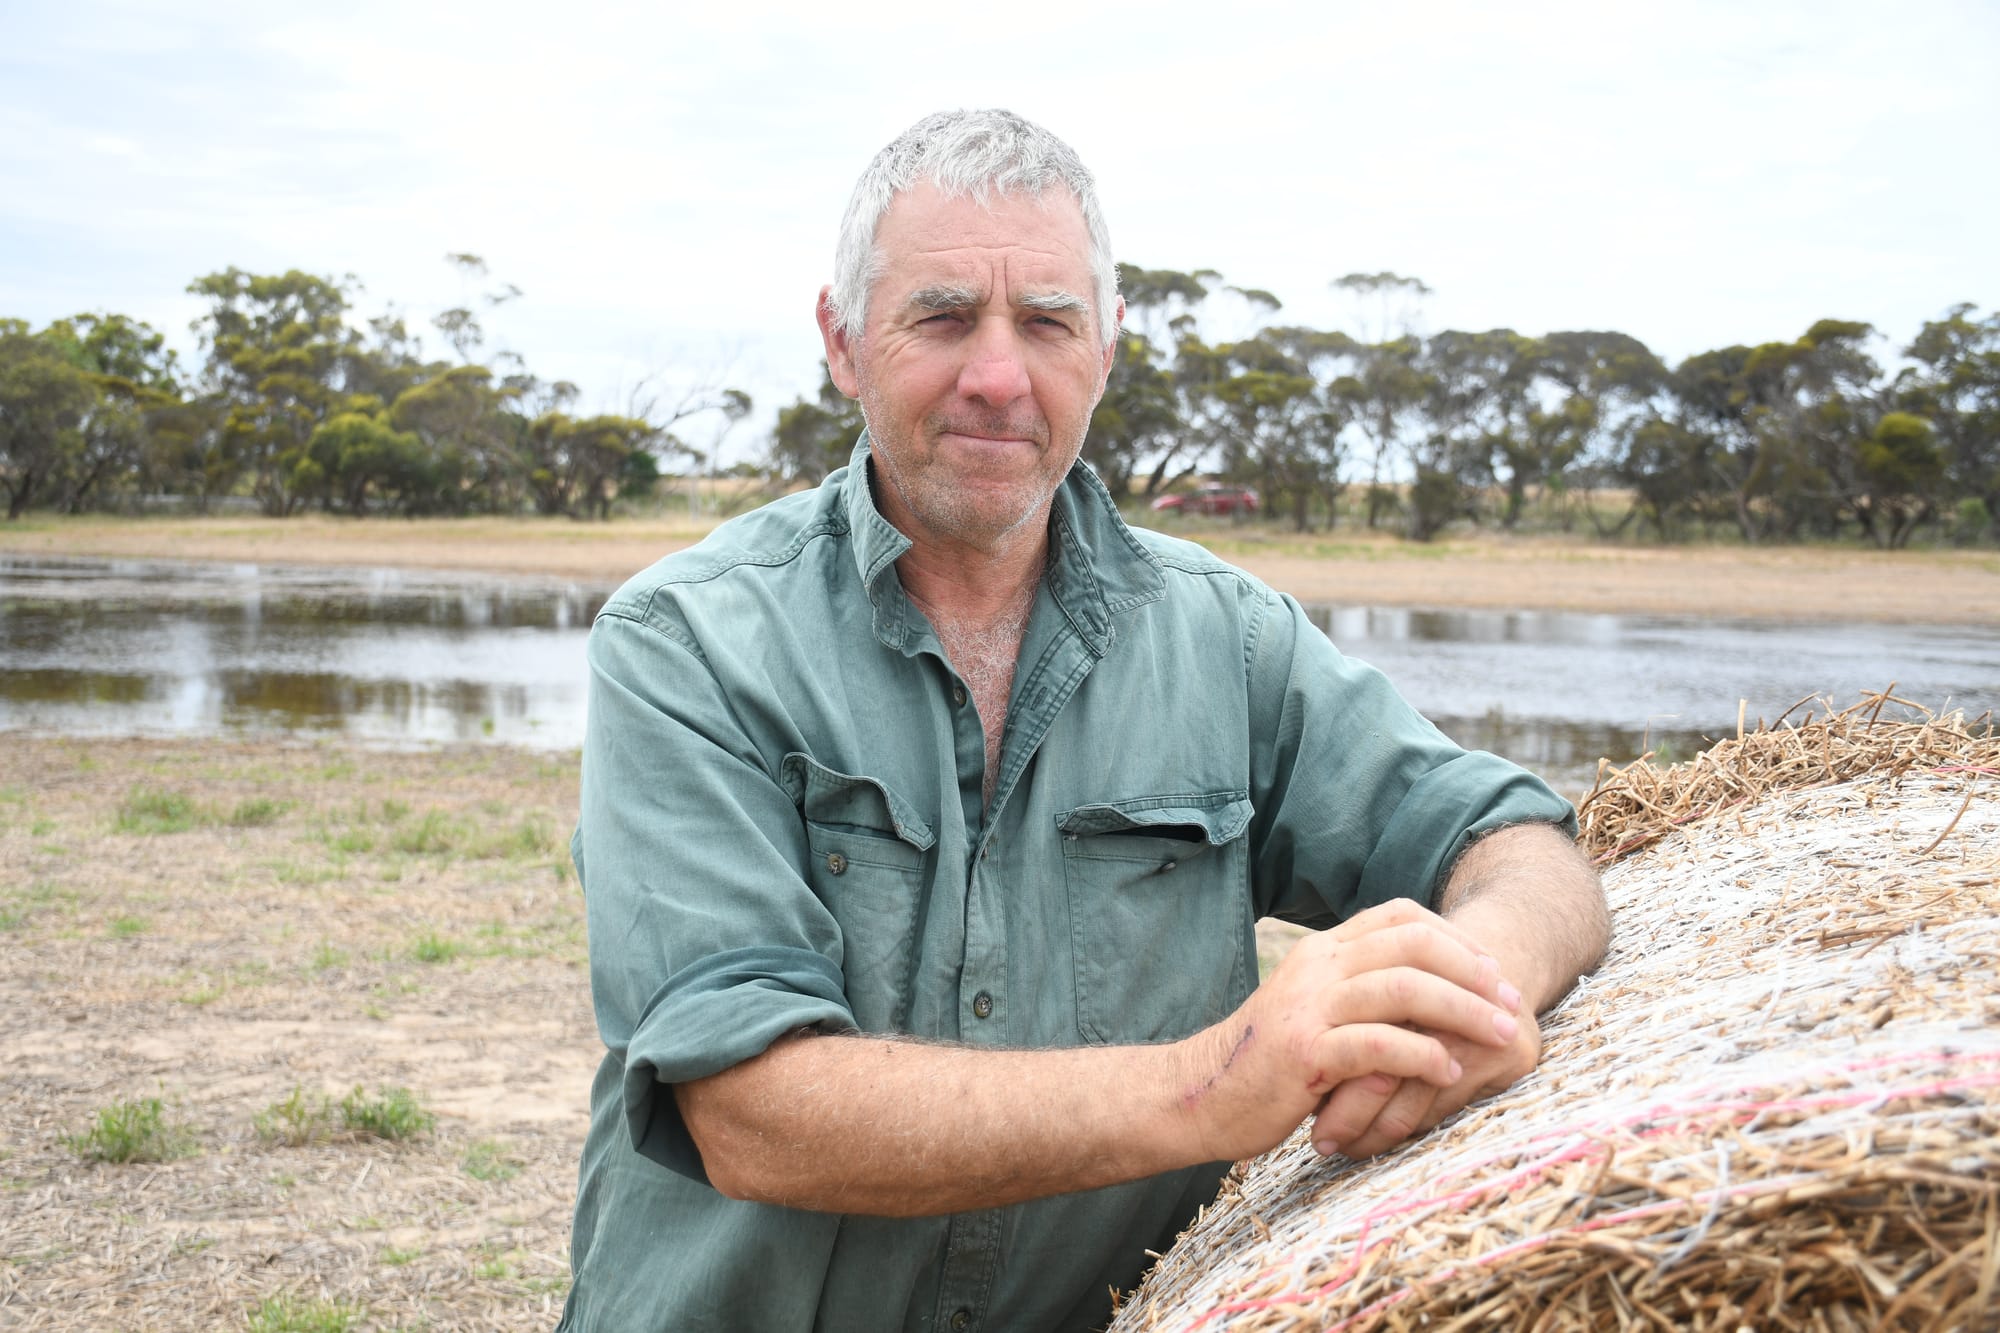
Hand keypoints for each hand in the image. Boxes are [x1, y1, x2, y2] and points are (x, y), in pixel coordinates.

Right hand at [1173, 899, 1521, 1164]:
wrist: (1201, 1094)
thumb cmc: (1267, 1061)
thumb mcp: (1311, 1007)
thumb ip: (1357, 990)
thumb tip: (1429, 989)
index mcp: (1322, 951)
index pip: (1400, 916)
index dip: (1456, 936)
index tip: (1492, 970)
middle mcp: (1318, 967)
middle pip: (1413, 946)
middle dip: (1473, 972)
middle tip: (1511, 1001)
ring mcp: (1310, 1007)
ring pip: (1404, 990)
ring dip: (1463, 1011)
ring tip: (1498, 1036)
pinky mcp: (1306, 1053)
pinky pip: (1379, 1045)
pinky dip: (1423, 1057)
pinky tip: (1447, 1073)